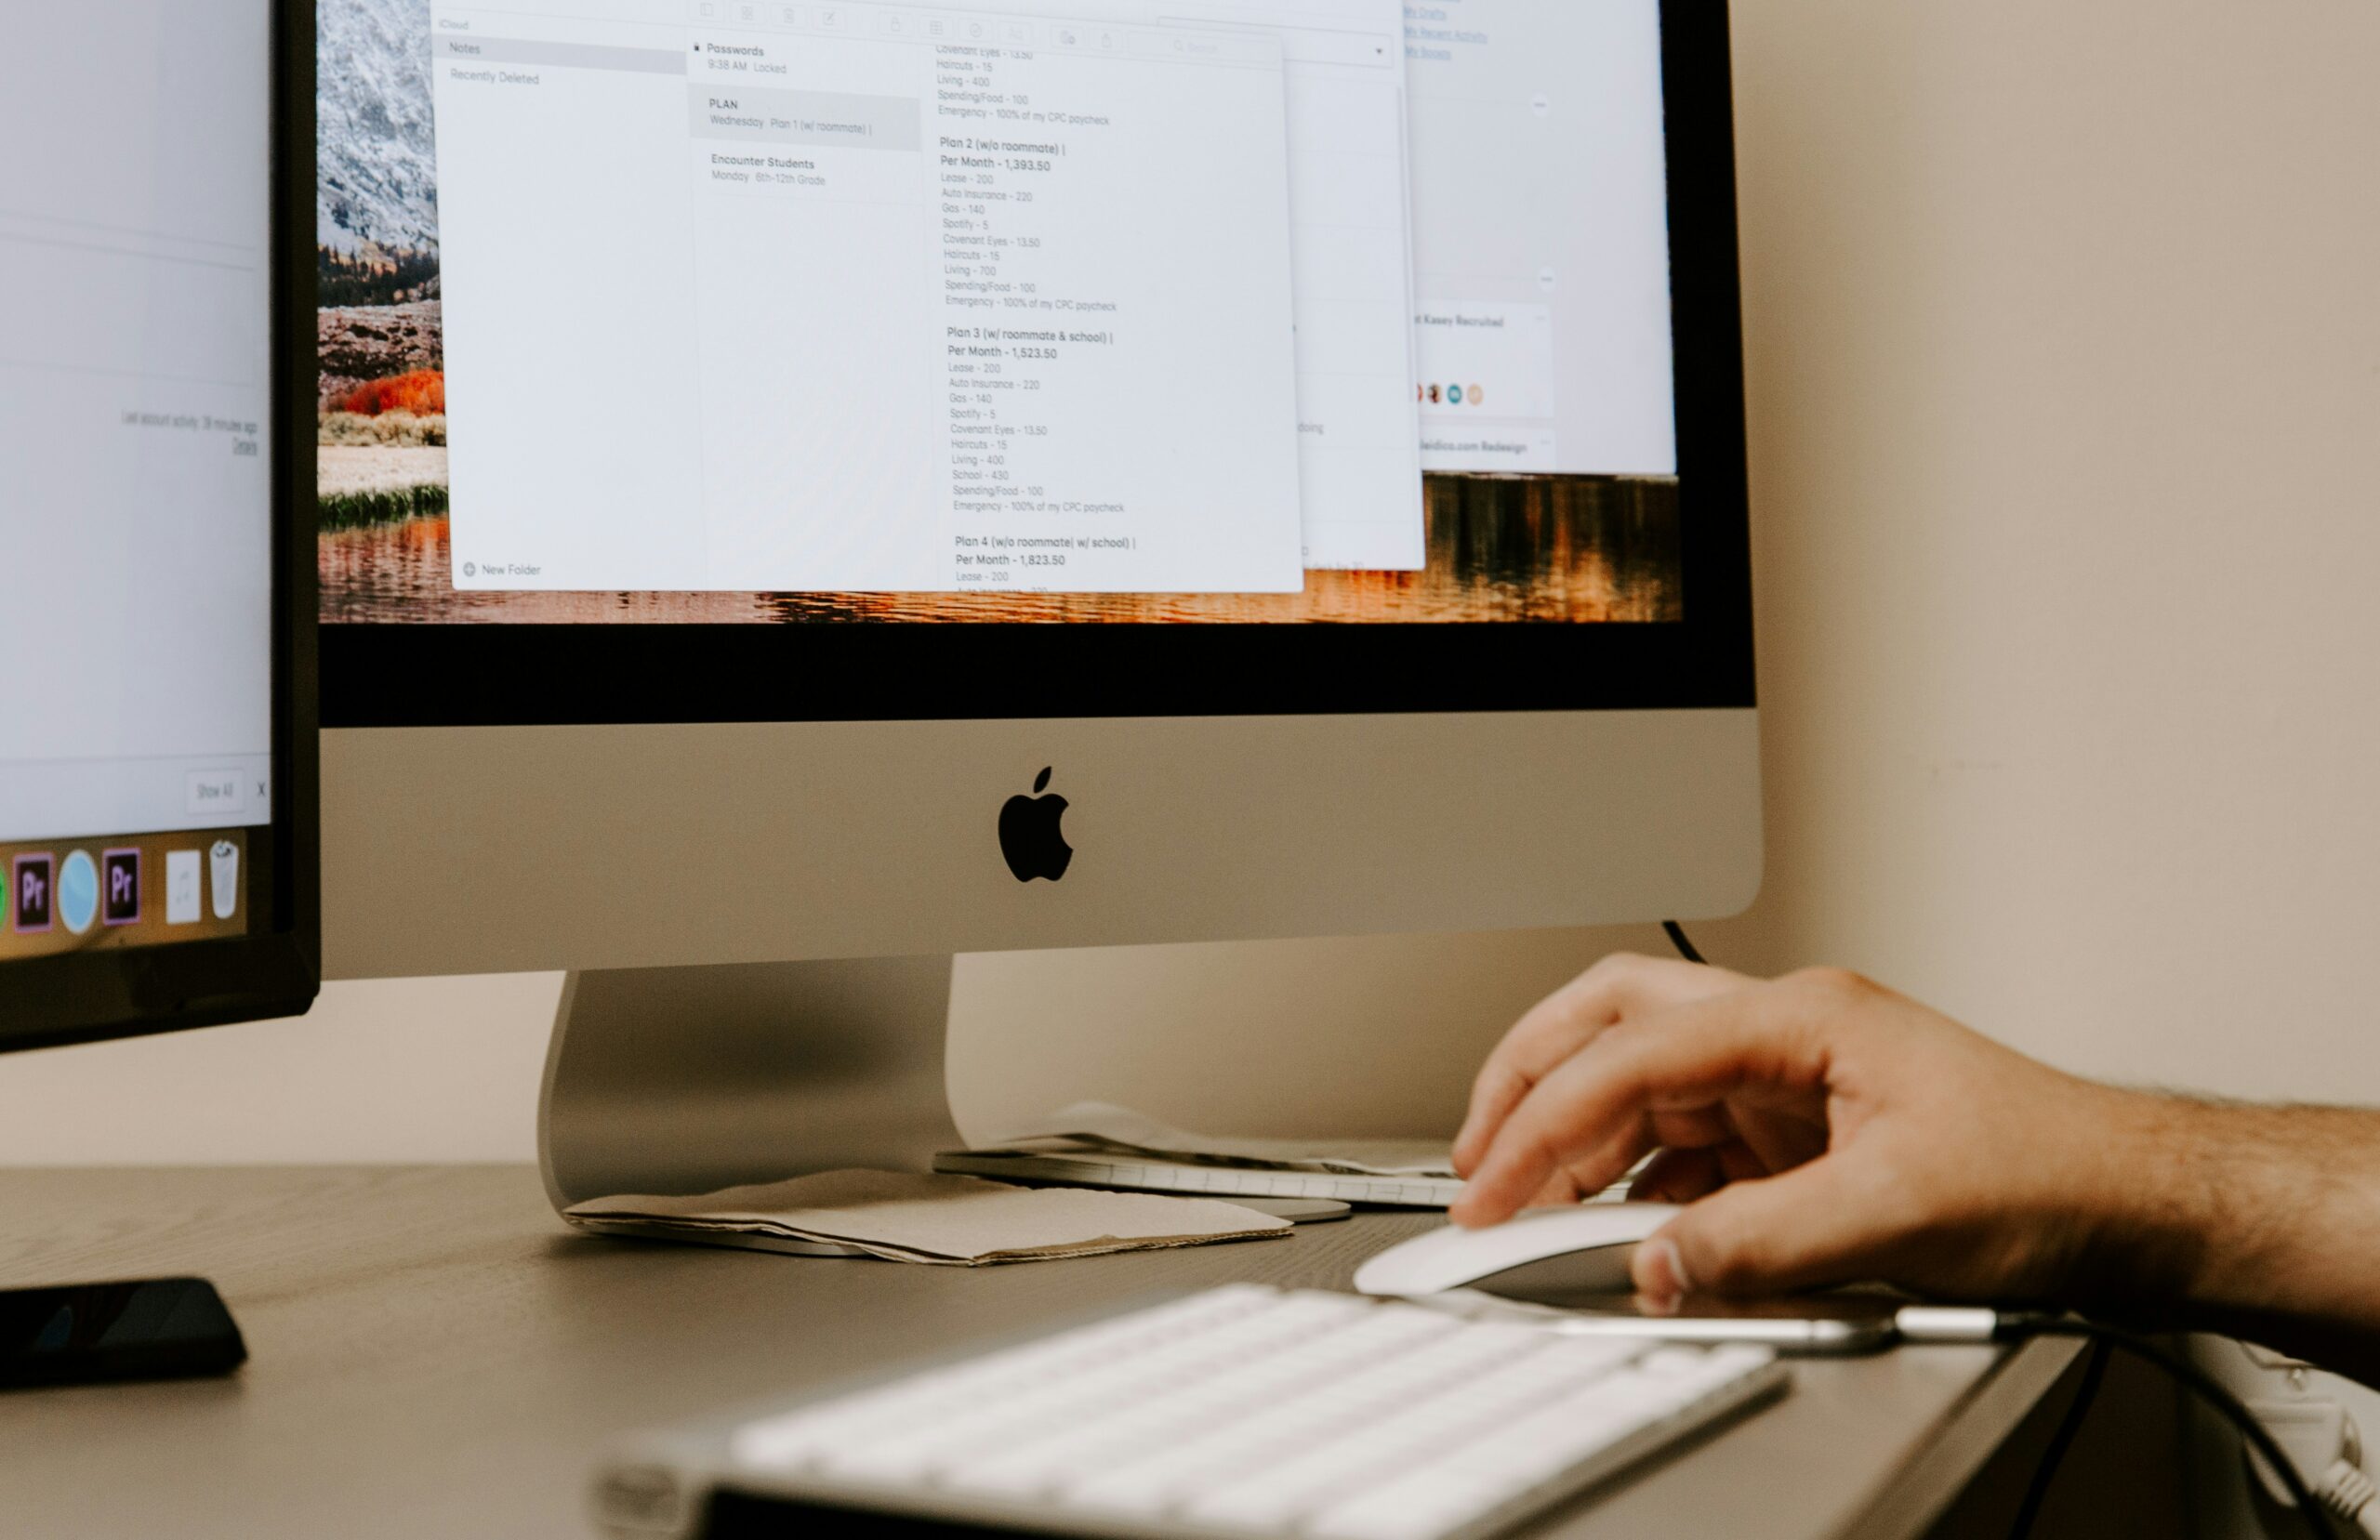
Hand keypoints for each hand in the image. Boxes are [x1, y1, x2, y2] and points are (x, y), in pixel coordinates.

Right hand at [1450, 956, 2165, 1309]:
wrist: (2131, 1201)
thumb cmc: (2050, 1172)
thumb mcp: (1895, 1214)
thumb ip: (1760, 1242)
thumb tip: (1655, 1263)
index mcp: (1801, 1019)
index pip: (1632, 1053)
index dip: (1547, 1120)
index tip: (1498, 1184)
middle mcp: (1783, 1033)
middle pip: (1612, 1023)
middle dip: (1529, 1080)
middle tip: (1477, 1156)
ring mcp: (1787, 1080)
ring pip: (1639, 1080)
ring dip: (1575, 1132)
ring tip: (1526, 1196)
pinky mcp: (1796, 1133)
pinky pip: (1682, 1141)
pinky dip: (1632, 1179)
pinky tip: (1617, 1223)